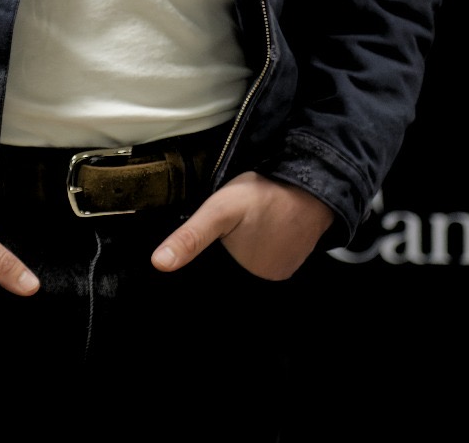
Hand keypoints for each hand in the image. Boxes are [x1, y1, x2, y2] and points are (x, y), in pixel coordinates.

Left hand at [151, 171, 332, 280]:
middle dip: (224, 256)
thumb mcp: (219, 210)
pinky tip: (260, 227)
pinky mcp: (292, 259)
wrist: (311, 185)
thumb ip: (191, 237)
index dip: (208, 265)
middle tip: (229, 229)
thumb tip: (158, 263)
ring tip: (244, 227)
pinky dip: (261, 244)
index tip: (211, 246)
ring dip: (243, 249)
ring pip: (249, 263)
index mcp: (245, 280)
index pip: (215, 281)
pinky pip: (266, 255)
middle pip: (231, 271)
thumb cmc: (265, 196)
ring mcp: (281, 272)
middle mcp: (265, 283)